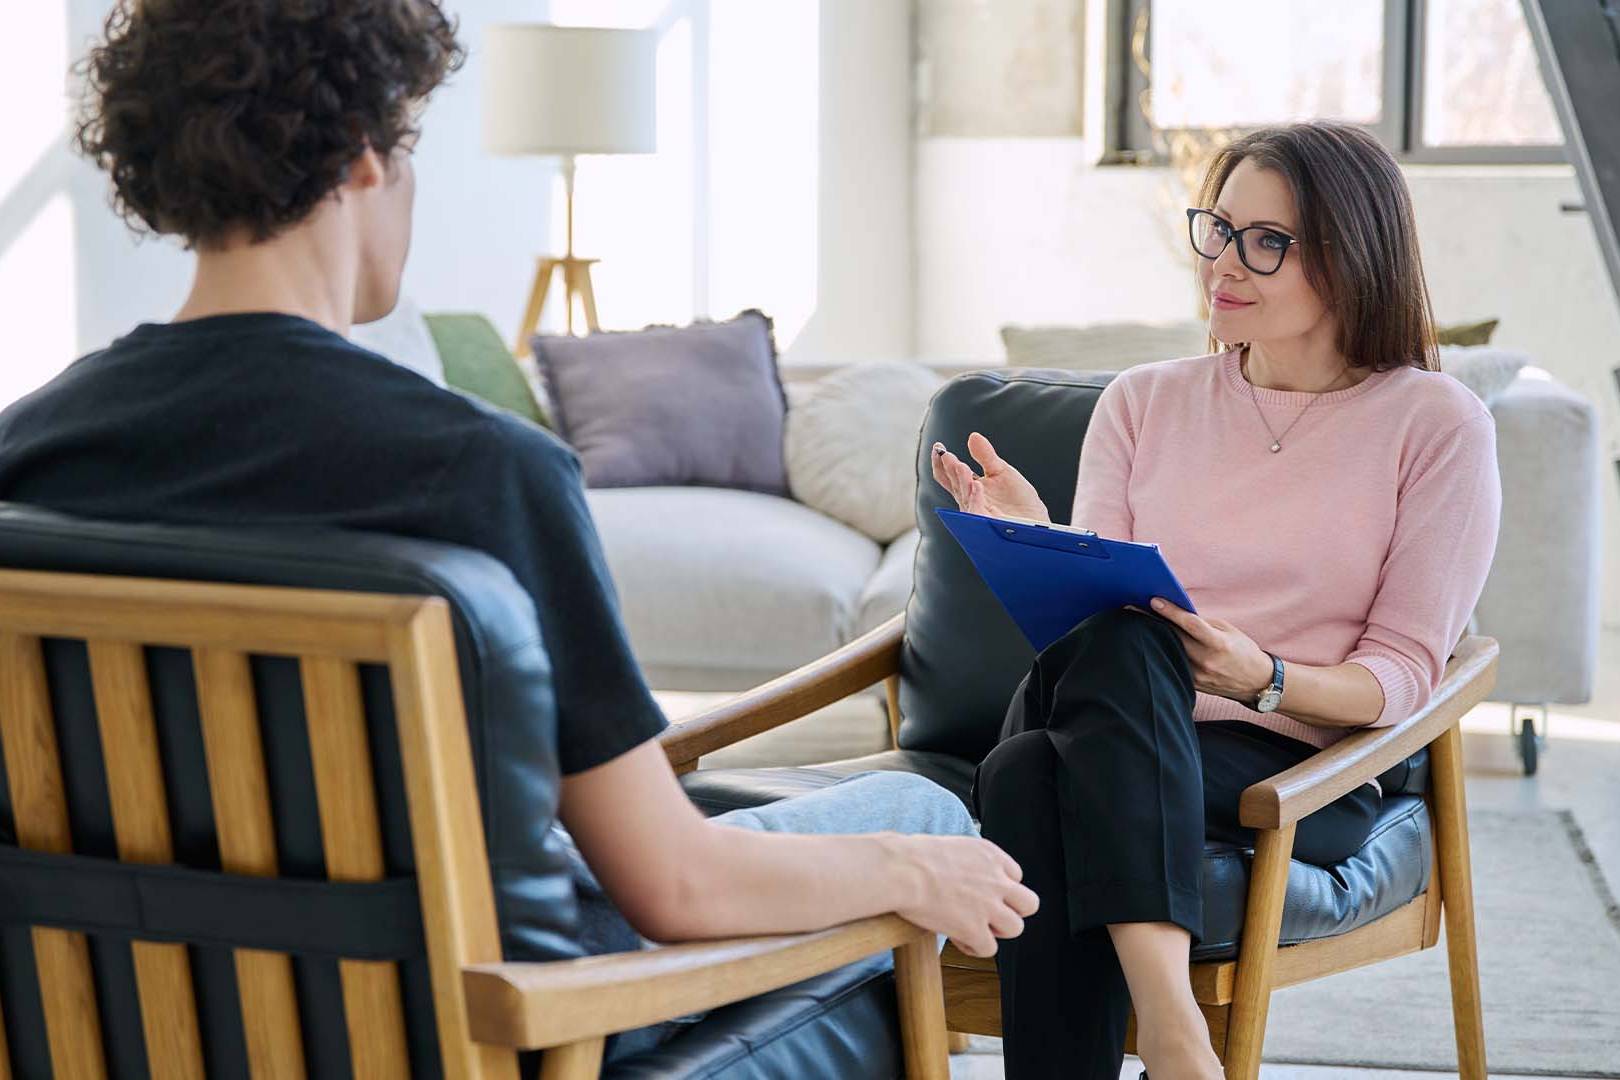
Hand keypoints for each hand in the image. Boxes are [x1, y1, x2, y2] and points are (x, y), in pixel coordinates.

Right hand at [882, 833, 1038, 957]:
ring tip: (972, 928)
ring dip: (995, 931)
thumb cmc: (912, 856)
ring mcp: (988, 906)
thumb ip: (966, 859)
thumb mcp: (950, 845)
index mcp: (990, 855)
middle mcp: (996, 880)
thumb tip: (957, 870)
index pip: (1015, 874)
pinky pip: (989, 949)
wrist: (902, 870)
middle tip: (988, 914)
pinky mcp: (975, 929)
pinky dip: (974, 947)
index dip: (1000, 887)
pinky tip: (957, 938)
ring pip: (1015, 928)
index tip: (981, 892)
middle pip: (1029, 903)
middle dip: (1012, 911)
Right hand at [930, 432, 1049, 522]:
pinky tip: (976, 486)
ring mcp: (977, 513)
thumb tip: (973, 436)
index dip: (942, 462)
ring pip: (964, 496)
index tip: (938, 447)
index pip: (950, 475)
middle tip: (946, 454)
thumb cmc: (1019, 502)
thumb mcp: (1002, 472)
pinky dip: (975, 498)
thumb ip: (986, 455)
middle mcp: (970, 501)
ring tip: (959, 465)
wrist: (1036, 525)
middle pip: (955, 484)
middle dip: (950, 469)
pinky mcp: (987, 524)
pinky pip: (977, 511)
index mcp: (971, 488)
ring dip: (961, 481)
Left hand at [1134, 597, 1274, 703]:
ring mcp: (1198, 675)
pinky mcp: (1193, 685)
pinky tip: (1149, 643)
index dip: (1171, 611)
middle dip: (1152, 621)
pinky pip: (1173, 664)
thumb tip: (1177, 614)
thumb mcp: (1229, 631)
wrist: (1256, 683)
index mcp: (1219, 644)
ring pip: (1169, 652)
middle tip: (1131, 607)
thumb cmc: (1243, 651)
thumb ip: (1204, 623)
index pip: (1191, 624)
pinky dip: (1162, 652)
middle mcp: (1206, 661)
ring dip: (1153, 637)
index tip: (1154, 600)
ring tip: (1134, 622)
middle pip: (1173, 637)